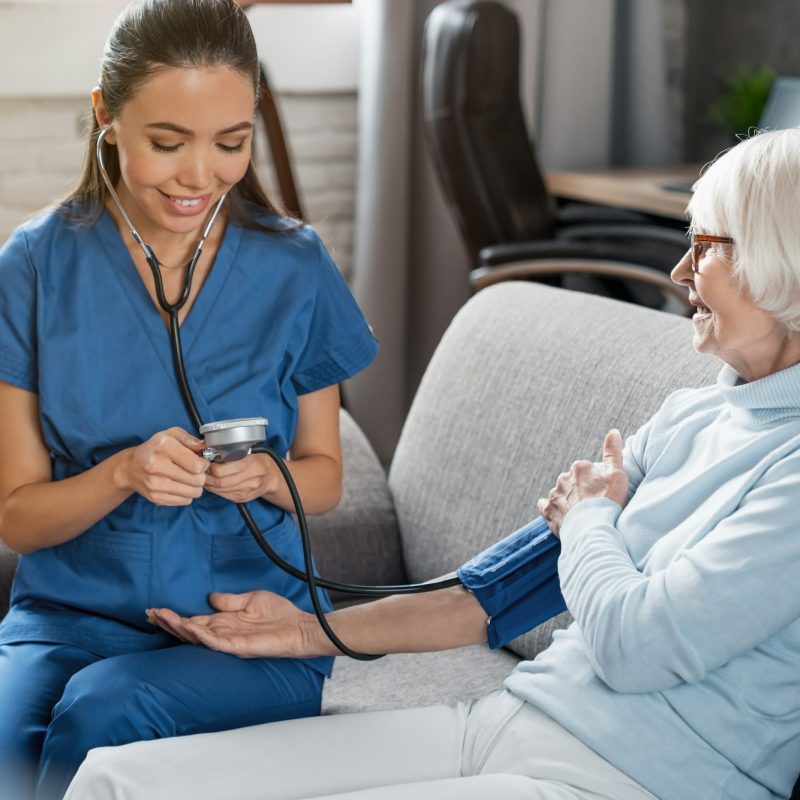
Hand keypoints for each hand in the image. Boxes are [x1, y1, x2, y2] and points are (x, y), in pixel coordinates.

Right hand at [117, 427, 208, 505]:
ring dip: (196, 487)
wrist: (130, 467)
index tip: (201, 463)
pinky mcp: (155, 497)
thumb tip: (204, 447)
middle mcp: (157, 466)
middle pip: (197, 480)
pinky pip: (184, 501)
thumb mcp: (171, 435)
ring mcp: (155, 484)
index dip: (204, 465)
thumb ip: (189, 439)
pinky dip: (187, 495)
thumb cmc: (155, 449)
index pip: (197, 465)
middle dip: (201, 476)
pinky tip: (181, 486)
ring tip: (190, 479)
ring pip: (193, 493)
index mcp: (164, 447)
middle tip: (196, 472)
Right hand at [146, 591, 318, 657]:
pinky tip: (188, 627)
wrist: (300, 628)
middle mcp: (223, 633)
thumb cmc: (280, 615)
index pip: (194, 620)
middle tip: (150, 613)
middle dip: (169, 622)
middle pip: (189, 629)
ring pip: (197, 636)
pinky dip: (201, 635)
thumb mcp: (251, 600)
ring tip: (161, 617)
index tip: (156, 609)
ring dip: (178, 627)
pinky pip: (215, 642)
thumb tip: (211, 596)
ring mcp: (229, 641)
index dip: (176, 616)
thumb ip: (230, 600)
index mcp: (224, 622)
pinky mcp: (238, 647)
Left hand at [204, 453, 281, 503]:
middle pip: (220, 482)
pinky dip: (216, 490)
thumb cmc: (258, 460)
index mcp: (252, 463)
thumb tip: (210, 453)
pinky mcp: (243, 498)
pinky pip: (224, 496)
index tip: (206, 462)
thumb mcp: (249, 451)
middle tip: (202, 471)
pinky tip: (214, 484)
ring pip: (220, 490)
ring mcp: (247, 491)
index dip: (210, 467)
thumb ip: (232, 452)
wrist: (272, 476)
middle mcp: (251, 479)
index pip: (223, 470)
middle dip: (207, 477)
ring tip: (207, 476)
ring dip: (210, 484)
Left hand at [537, 429, 627, 537]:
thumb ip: (613, 452)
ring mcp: (554, 494)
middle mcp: (563, 477)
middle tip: (593, 505)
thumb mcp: (617, 475)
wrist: (591, 529)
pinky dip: (552, 509)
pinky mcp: (547, 510)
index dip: (597, 482)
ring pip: (560, 493)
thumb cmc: (608, 502)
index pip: (588, 471)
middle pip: (573, 482)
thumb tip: (613, 431)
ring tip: (581, 514)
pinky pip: (545, 506)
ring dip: (568, 500)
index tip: (603, 493)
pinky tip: (560, 515)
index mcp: (579, 467)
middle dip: (581, 490)